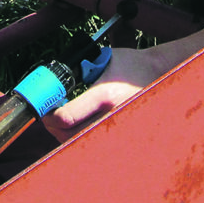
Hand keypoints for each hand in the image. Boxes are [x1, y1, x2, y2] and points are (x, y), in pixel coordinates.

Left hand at [42, 46, 169, 140]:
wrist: (159, 73)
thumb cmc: (131, 64)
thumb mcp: (103, 59)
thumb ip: (80, 71)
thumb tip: (56, 82)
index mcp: (105, 96)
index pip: (67, 117)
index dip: (49, 116)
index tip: (43, 110)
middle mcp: (112, 115)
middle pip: (70, 136)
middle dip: (54, 128)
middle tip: (48, 118)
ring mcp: (118, 127)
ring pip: (82, 143)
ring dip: (66, 135)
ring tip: (61, 122)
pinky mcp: (122, 133)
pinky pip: (95, 142)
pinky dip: (82, 137)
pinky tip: (77, 127)